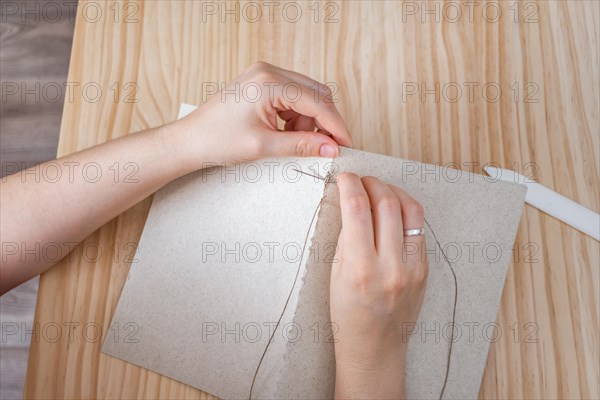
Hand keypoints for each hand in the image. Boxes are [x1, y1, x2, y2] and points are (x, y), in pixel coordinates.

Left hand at [170, 62, 351, 168]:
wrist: (190, 141)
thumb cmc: (217, 140)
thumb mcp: (264, 146)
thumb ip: (302, 145)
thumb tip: (332, 147)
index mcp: (269, 82)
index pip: (317, 102)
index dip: (335, 125)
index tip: (346, 144)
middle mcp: (268, 71)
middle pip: (315, 94)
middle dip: (323, 122)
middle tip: (326, 147)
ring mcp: (264, 75)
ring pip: (306, 96)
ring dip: (308, 121)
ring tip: (293, 142)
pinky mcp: (261, 83)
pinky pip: (292, 97)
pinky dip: (295, 117)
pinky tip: (284, 133)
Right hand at [330, 174, 427, 398]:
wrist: (374, 347)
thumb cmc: (348, 315)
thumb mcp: (335, 275)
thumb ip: (346, 237)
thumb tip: (351, 202)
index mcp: (360, 269)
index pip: (357, 209)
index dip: (349, 185)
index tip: (344, 177)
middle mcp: (390, 266)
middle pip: (387, 203)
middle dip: (372, 183)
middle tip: (361, 181)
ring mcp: (412, 268)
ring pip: (411, 210)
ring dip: (393, 192)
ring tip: (379, 190)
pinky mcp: (425, 269)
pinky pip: (418, 229)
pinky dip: (404, 212)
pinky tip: (392, 211)